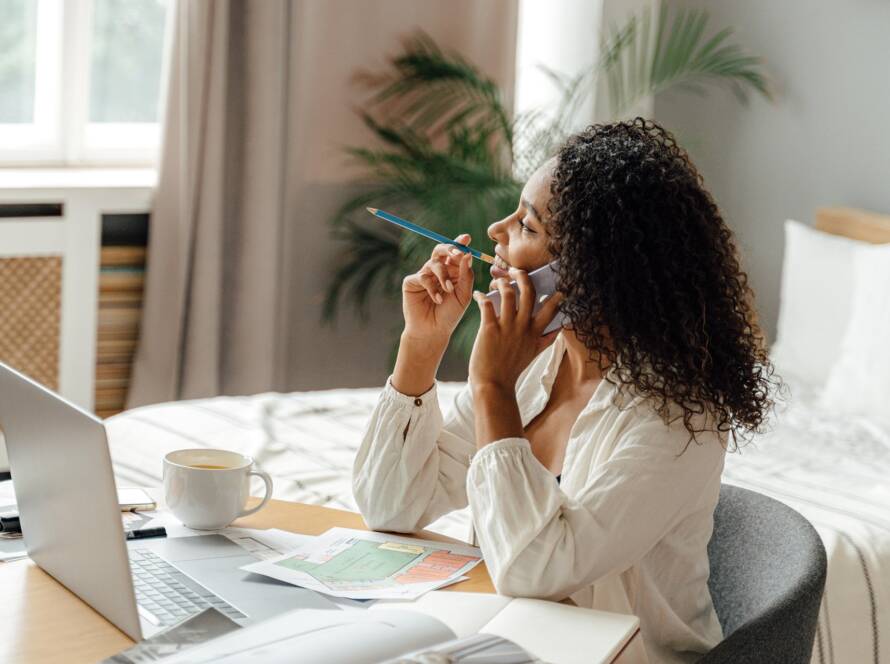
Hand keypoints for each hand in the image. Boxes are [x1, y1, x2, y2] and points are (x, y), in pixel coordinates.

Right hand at [401, 234, 474, 343]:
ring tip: (448, 290)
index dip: (460, 243)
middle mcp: (437, 270)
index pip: (456, 252)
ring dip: (443, 275)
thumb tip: (468, 254)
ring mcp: (424, 274)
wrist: (433, 331)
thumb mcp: (463, 294)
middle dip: (450, 248)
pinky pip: (423, 276)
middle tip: (457, 254)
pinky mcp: (412, 281)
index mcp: (452, 271)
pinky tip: (437, 299)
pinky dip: (432, 287)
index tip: (466, 238)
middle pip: (441, 249)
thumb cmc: (450, 314)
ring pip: (434, 263)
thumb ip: (466, 275)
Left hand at [469, 268, 563, 391]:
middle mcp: (523, 327)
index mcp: (535, 332)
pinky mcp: (490, 329)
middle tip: (516, 270)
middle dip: (523, 276)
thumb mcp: (533, 354)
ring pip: (508, 293)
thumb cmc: (511, 369)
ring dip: (502, 283)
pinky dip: (482, 296)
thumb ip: (545, 340)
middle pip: (528, 292)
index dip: (555, 296)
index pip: (550, 308)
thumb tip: (558, 331)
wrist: (493, 385)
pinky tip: (478, 295)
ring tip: (496, 281)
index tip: (558, 287)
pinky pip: (487, 304)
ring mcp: (507, 327)